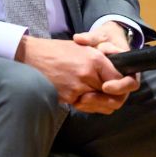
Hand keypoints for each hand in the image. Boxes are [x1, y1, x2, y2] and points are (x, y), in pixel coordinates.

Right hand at [15, 35, 137, 114]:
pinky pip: (85, 107)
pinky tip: (80, 94)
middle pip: (113, 96)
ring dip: (100, 103)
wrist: (33, 56)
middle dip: (113, 97)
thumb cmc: (58, 51)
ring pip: (100, 105)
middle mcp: (89, 74)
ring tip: (93, 94)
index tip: (118, 86)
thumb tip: (117, 75)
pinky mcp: (67, 98)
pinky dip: (85, 104)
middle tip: (107, 94)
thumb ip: (103, 62)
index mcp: (96, 60)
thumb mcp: (84, 49)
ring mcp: (77, 88)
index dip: (123, 86)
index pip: (120, 80)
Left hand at [72, 22, 139, 112]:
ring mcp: (115, 90)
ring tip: (79, 100)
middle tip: (86, 97)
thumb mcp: (99, 36)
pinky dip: (91, 106)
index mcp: (129, 68)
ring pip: (110, 105)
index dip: (119, 87)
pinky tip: (78, 101)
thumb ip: (91, 38)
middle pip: (120, 99)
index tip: (104, 86)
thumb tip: (79, 39)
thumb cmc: (104, 39)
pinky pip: (102, 106)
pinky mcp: (105, 95)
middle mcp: (124, 81)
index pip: (131, 83)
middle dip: (103, 100)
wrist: (102, 44)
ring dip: (95, 105)